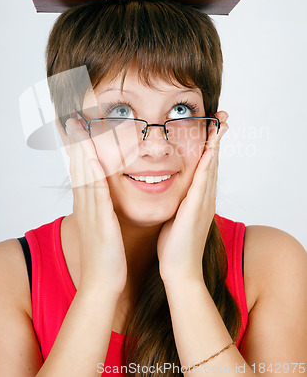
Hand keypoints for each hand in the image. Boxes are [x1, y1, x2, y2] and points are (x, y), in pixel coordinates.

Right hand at [65, 118, 127, 294]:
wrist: (102, 282)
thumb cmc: (106, 255)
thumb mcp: (102, 226)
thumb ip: (103, 208)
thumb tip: (106, 196)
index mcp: (88, 205)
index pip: (82, 170)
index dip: (79, 149)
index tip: (79, 129)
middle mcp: (85, 205)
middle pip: (79, 168)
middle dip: (76, 143)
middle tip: (73, 120)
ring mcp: (90, 212)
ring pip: (85, 176)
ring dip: (82, 151)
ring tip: (79, 130)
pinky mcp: (99, 221)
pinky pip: (96, 193)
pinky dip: (93, 174)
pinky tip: (94, 159)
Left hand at [156, 111, 228, 285]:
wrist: (179, 270)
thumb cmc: (174, 245)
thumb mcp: (175, 216)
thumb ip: (176, 201)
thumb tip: (164, 188)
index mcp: (199, 198)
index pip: (206, 165)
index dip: (209, 145)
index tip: (211, 126)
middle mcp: (205, 197)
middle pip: (213, 161)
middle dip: (217, 138)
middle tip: (223, 117)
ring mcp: (203, 202)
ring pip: (211, 166)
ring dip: (215, 144)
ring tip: (220, 124)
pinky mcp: (197, 208)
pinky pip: (203, 180)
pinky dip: (207, 163)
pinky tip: (209, 149)